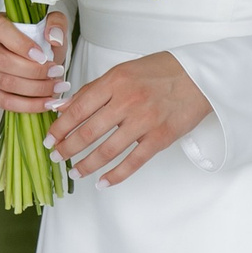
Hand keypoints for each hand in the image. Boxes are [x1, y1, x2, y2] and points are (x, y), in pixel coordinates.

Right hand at [0, 10, 68, 112]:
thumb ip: (56, 24)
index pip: (1, 30)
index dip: (22, 45)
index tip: (44, 57)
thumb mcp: (53, 25)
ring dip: (34, 89)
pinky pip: (3, 101)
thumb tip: (53, 37)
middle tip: (56, 73)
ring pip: (4, 83)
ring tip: (55, 88)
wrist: (37, 57)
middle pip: (3, 61)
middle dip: (34, 71)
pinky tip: (45, 103)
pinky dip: (26, 105)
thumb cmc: (41, 40)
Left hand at [46, 51, 210, 186]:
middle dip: (68, 149)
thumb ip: (93, 89)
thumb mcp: (124, 70)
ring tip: (75, 172)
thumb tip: (63, 107)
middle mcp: (128, 101)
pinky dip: (115, 176)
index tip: (50, 139)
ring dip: (86, 165)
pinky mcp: (160, 138)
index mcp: (116, 81)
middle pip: (88, 133)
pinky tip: (102, 182)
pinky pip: (133, 162)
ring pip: (107, 151)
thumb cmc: (162, 71)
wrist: (201, 77)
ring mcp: (144, 121)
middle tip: (57, 157)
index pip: (78, 109)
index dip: (60, 128)